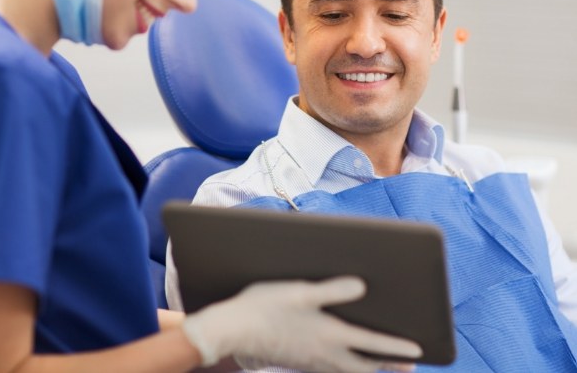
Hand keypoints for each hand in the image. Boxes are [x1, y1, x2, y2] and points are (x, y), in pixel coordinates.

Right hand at [182, 276, 421, 372]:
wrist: (232, 330)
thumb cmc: (264, 307)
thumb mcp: (299, 291)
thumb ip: (332, 290)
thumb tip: (362, 287)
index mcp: (328, 335)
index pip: (372, 344)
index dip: (397, 348)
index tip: (419, 351)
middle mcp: (324, 354)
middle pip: (366, 367)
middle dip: (390, 366)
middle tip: (410, 366)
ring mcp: (311, 361)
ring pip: (350, 371)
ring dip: (371, 368)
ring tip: (384, 365)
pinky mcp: (299, 362)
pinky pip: (333, 370)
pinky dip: (349, 368)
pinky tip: (344, 361)